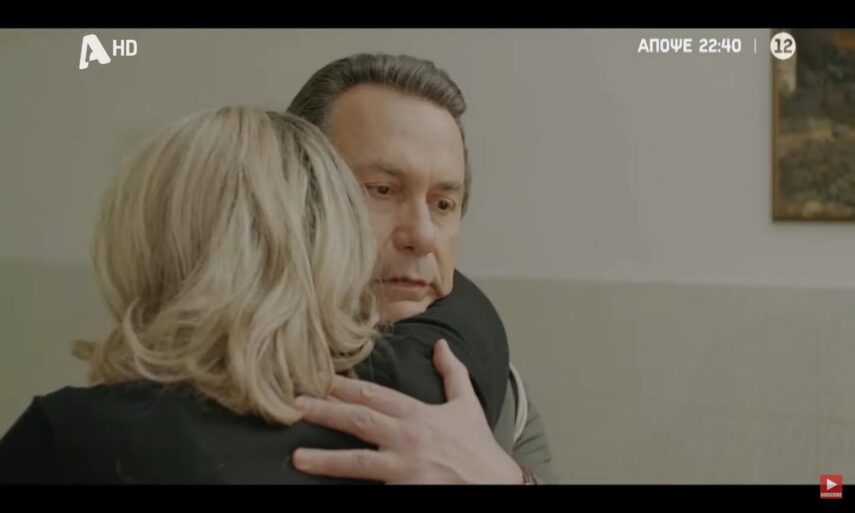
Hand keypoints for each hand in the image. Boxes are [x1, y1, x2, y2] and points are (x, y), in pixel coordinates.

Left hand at [291, 339, 523, 483]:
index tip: (320, 377)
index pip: (375, 394)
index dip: (345, 385)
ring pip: (358, 461)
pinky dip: (350, 487)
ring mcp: (404, 468)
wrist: (496, 485)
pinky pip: (372, 488)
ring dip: (325, 459)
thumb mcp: (467, 405)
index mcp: (418, 415)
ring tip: (297, 457)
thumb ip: (452, 373)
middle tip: (296, 406)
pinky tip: (328, 489)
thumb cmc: (479, 449)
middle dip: (325, 411)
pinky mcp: (405, 491)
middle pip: (360, 420)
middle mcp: (408, 438)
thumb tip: (441, 344)